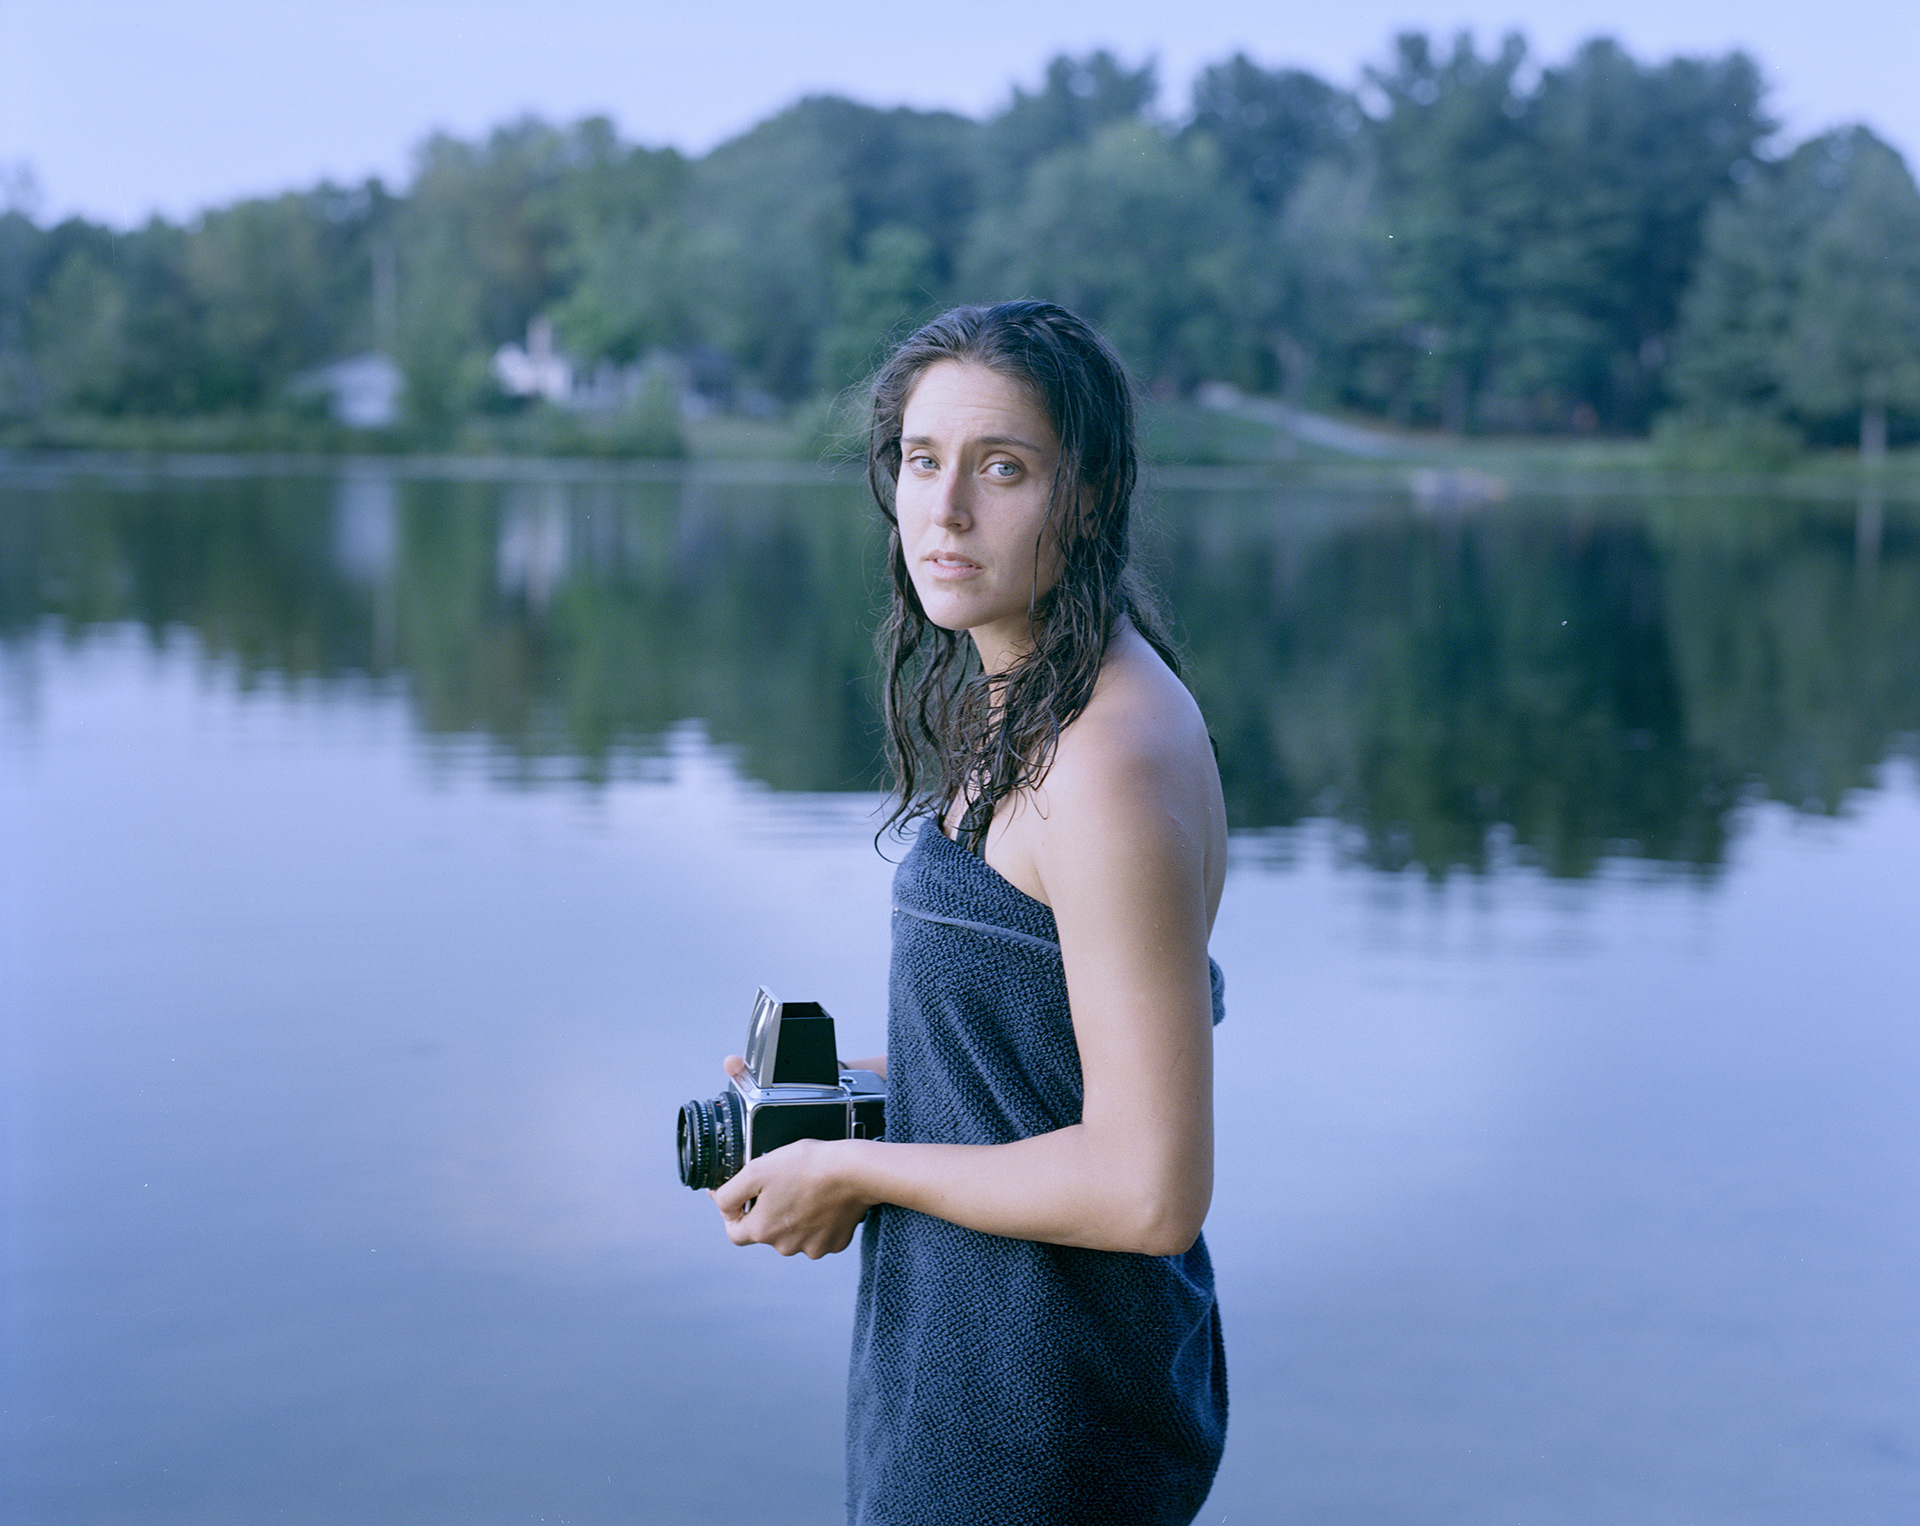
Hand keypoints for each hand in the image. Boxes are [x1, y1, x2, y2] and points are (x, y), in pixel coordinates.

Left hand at [710, 1137, 874, 1258]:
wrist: (854, 1171)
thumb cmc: (806, 1166)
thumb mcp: (756, 1169)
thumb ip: (729, 1192)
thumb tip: (718, 1203)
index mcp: (762, 1230)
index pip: (734, 1232)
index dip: (735, 1213)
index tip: (745, 1196)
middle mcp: (784, 1246)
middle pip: (766, 1231)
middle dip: (769, 1210)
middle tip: (782, 1183)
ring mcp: (811, 1247)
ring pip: (793, 1233)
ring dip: (794, 1216)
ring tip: (806, 1189)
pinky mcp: (834, 1243)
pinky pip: (818, 1233)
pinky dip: (818, 1220)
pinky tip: (823, 1199)